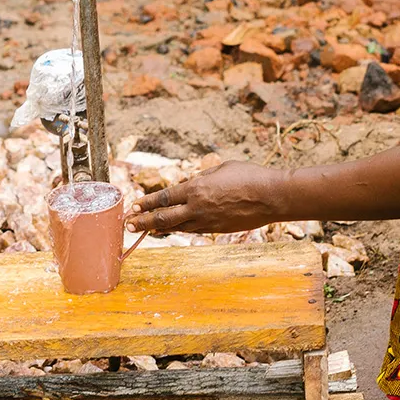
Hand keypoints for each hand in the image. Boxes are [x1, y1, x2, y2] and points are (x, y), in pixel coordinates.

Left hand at [128, 161, 287, 233]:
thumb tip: (192, 183)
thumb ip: (203, 177)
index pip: (164, 197)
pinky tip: (176, 228)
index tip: (134, 206)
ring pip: (178, 227)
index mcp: (196, 188)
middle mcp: (198, 207)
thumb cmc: (248, 176)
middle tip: (129, 225)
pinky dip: (182, 228)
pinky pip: (194, 230)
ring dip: (161, 228)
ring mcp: (207, 221)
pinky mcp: (217, 229)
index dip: (147, 203)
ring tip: (147, 229)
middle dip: (144, 222)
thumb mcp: (221, 169)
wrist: (270, 197)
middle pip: (164, 218)